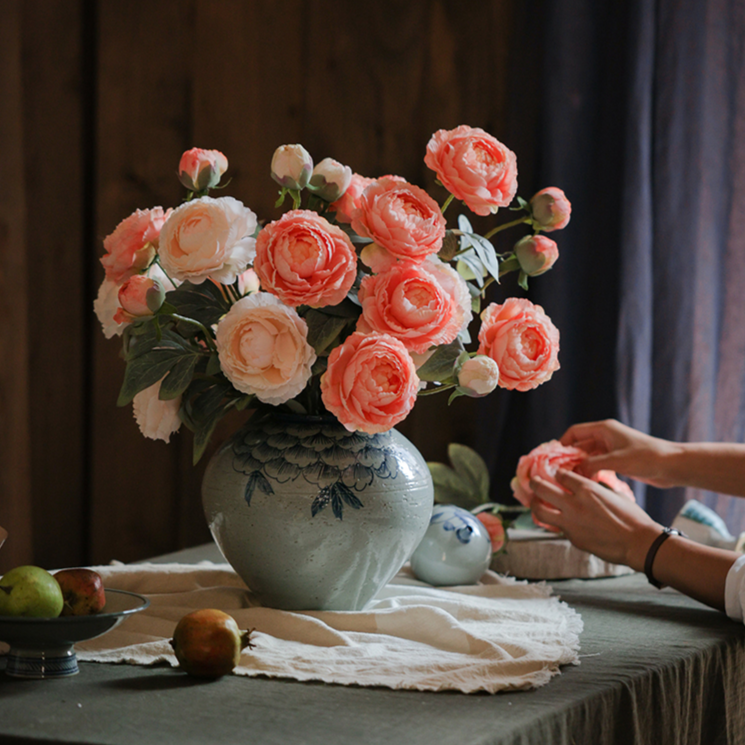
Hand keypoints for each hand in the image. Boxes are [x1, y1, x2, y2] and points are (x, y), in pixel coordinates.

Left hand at [530, 469, 662, 570]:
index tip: (555, 473)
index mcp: (587, 489)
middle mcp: (574, 504)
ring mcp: (570, 522)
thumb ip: (597, 488)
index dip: (556, 473)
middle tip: (533, 481)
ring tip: (534, 500)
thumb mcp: (615, 494)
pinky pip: (557, 527)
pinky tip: (555, 519)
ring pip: (539, 510)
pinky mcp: (572, 538)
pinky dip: (554, 521)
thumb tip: (589, 485)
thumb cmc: (632, 517)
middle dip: (534, 482)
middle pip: (542, 488)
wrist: (638, 543)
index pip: (560, 475)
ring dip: (534, 503)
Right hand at [559, 418, 678, 486]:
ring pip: (588, 456)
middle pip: (580, 444)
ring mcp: (612, 448)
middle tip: (559, 473)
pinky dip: (591, 471)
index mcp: (604, 429)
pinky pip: (598, 464)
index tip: (553, 458)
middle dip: (569, 458)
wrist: (672, 465)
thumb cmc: (646, 458)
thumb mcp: (615, 461)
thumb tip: (573, 472)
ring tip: (571, 480)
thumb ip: (591, 464)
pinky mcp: (618, 459)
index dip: (562, 443)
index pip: (575, 432)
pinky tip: (587, 483)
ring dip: (580, 466)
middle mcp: (606, 436)